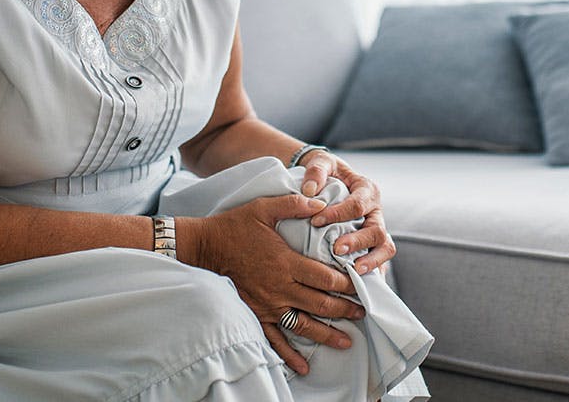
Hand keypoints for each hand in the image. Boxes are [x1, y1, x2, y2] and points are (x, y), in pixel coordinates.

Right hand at [192, 194, 365, 374]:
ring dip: (327, 334)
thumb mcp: (264, 207)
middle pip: (320, 304)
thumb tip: (321, 202)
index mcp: (285, 262)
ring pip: (304, 325)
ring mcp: (268, 304)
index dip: (346, 283)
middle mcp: (280, 287)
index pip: (325, 278)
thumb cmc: (235, 226)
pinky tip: (303, 366)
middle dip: (345, 309)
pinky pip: (275, 338)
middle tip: (362, 312)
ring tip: (347, 340)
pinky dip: (290, 354)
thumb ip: (293, 204)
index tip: (361, 285)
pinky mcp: (256, 313)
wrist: (206, 247)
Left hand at [299, 149, 395, 274]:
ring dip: (371, 261)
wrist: (328, 180)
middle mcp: (376, 211)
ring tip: (354, 271)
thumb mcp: (322, 163)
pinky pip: (380, 262)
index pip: (357, 205)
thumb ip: (316, 171)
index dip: (338, 214)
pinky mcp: (372, 246)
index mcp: (367, 190)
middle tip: (336, 249)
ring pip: (385, 248)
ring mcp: (376, 229)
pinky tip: (359, 285)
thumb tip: (309, 190)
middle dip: (358, 242)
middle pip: (377, 230)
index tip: (316, 221)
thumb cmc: (326, 172)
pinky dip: (372, 273)